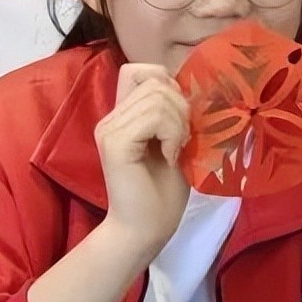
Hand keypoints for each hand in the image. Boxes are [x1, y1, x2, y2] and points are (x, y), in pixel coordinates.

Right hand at [95, 65, 191, 261]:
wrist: (146, 231)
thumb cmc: (163, 192)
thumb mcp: (175, 142)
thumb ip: (173, 113)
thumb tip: (192, 87)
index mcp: (122, 115)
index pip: (140, 70)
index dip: (167, 84)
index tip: (179, 118)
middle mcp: (111, 118)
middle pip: (155, 80)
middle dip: (181, 106)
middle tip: (182, 141)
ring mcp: (109, 129)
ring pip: (157, 96)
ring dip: (178, 123)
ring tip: (176, 150)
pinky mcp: (115, 143)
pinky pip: (154, 117)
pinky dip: (171, 134)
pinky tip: (170, 157)